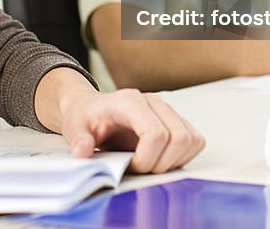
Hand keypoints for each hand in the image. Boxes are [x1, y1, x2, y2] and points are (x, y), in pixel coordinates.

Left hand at [58, 89, 204, 173]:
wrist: (92, 109)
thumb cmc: (86, 117)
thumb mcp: (73, 126)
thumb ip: (78, 138)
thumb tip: (83, 151)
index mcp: (130, 101)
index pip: (156, 133)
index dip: (147, 159)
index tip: (131, 166)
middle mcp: (153, 102)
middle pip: (179, 138)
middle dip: (161, 164)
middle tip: (139, 168)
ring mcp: (167, 111)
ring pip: (191, 140)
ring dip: (173, 161)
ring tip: (149, 164)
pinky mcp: (176, 121)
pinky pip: (195, 141)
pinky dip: (182, 157)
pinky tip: (160, 159)